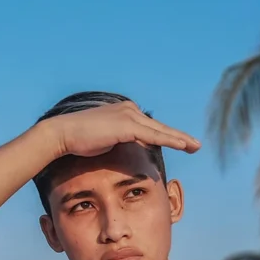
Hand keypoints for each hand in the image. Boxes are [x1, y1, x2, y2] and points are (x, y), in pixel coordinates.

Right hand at [46, 100, 200, 159]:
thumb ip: (118, 141)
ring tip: (195, 147)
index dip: (166, 136)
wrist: (62, 134)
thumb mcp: (104, 140)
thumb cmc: (78, 141)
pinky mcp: (126, 125)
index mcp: (124, 112)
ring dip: (180, 139)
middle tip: (196, 145)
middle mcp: (129, 110)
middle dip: (179, 137)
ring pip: (160, 131)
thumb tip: (125, 148)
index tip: (180, 144)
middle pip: (159, 127)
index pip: (150, 127)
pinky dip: (169, 140)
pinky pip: (153, 135)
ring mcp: (128, 115)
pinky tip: (183, 146)